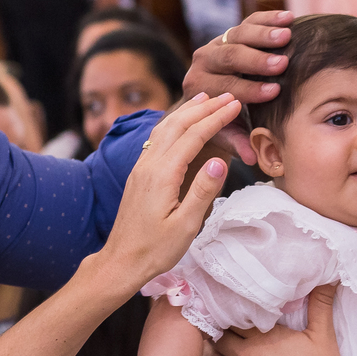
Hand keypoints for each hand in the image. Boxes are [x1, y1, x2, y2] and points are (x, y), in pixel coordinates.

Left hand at [97, 93, 239, 290]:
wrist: (121, 260)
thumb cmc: (155, 249)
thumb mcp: (186, 225)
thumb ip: (203, 191)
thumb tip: (221, 161)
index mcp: (162, 175)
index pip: (193, 136)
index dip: (216, 118)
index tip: (236, 104)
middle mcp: (148, 164)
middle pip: (177, 124)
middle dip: (203, 107)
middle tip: (227, 95)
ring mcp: (140, 168)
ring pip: (164, 128)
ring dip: (186, 111)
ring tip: (204, 98)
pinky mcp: (138, 174)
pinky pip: (156, 139)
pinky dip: (173, 124)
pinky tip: (180, 123)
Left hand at [180, 11, 291, 163]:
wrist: (210, 98)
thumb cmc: (221, 120)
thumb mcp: (225, 133)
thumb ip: (237, 142)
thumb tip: (253, 158)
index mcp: (198, 88)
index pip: (224, 88)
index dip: (249, 90)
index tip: (274, 92)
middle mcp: (202, 62)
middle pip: (228, 57)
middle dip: (256, 61)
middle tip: (281, 63)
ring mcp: (215, 43)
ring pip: (237, 34)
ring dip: (263, 35)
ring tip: (287, 35)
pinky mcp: (230, 32)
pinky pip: (248, 21)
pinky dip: (268, 18)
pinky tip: (289, 18)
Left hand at [196, 285, 354, 355]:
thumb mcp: (323, 336)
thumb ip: (321, 304)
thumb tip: (330, 277)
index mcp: (262, 338)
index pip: (236, 318)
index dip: (229, 311)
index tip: (222, 304)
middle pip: (221, 339)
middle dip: (216, 331)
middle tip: (211, 323)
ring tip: (204, 349)